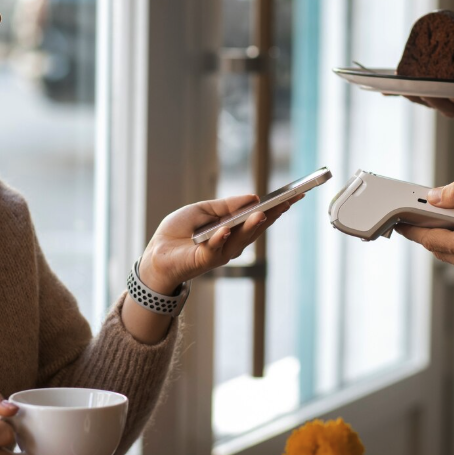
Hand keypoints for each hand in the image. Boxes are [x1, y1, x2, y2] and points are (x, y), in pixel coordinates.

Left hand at [138, 193, 301, 293]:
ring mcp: (221, 253)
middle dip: (273, 214)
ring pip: (240, 239)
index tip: (295, 195)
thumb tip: (253, 197)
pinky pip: (215, 248)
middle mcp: (233, 242)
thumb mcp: (204, 210)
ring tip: (262, 212)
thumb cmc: (180, 231)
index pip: (260, 216)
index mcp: (234, 229)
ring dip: (251, 226)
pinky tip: (225, 229)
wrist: (158, 252)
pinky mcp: (205, 260)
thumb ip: (227, 206)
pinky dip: (220, 238)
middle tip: (288, 201)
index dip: (277, 206)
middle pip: (257, 227)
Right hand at [407, 33, 453, 128]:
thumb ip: (448, 53)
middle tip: (402, 85)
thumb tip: (419, 56)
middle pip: (431, 102)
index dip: (403, 89)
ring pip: (449, 109)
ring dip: (437, 97)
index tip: (383, 85)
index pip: (422, 90)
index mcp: (449, 86)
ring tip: (426, 87)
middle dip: (416, 93)